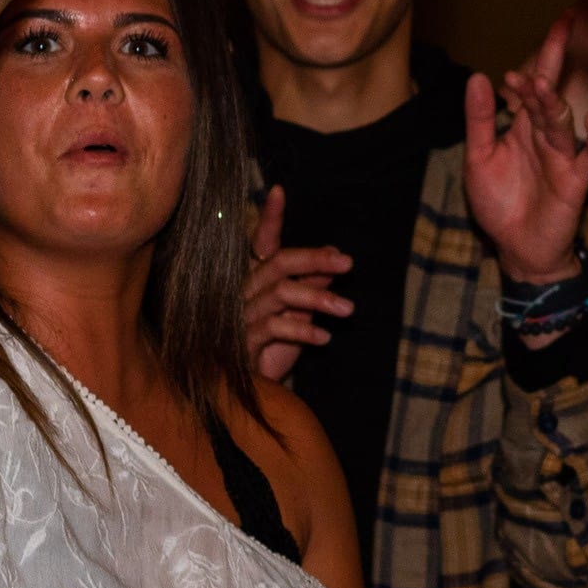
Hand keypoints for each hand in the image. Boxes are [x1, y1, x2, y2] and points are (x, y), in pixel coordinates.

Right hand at [241, 187, 352, 380]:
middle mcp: (242, 293)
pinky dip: (303, 330)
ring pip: (280, 293)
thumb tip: (335, 258)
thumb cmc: (273, 350)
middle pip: (278, 262)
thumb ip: (313, 285)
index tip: (278, 191)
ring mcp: (239, 317)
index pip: (262, 243)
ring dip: (318, 298)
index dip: (269, 218)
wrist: (248, 396)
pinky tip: (325, 337)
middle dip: (314, 258)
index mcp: (255, 280)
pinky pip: (274, 328)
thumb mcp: (300, 314)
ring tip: (348, 309)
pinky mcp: (241, 343)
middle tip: (348, 262)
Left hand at [467, 15, 587, 290]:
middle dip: (555, 58)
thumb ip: (479, 120)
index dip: (531, 63)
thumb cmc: (499, 204)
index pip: (529, 86)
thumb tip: (480, 78)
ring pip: (560, 121)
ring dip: (553, 102)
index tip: (521, 59)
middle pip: (551, 91)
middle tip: (562, 25)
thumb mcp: (479, 159)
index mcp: (521, 127)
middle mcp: (544, 135)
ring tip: (542, 84)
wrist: (518, 249)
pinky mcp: (575, 180)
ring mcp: (562, 156)